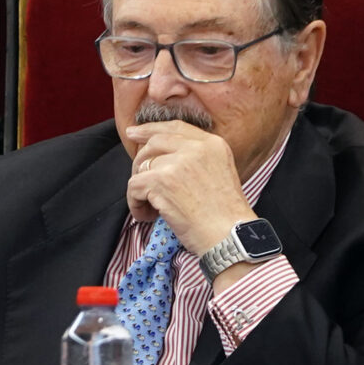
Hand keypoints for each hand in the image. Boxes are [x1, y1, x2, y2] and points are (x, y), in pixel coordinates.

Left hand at [122, 120, 247, 254]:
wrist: (229, 237)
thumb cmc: (225, 216)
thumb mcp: (220, 173)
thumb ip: (196, 158)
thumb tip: (161, 156)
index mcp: (212, 144)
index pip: (175, 127)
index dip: (150, 129)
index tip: (134, 133)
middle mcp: (196, 148)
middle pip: (154, 142)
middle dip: (139, 159)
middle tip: (138, 179)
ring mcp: (177, 163)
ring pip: (142, 166)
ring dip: (141, 189)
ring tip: (153, 208)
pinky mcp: (161, 181)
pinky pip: (134, 186)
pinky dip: (135, 204)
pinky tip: (148, 216)